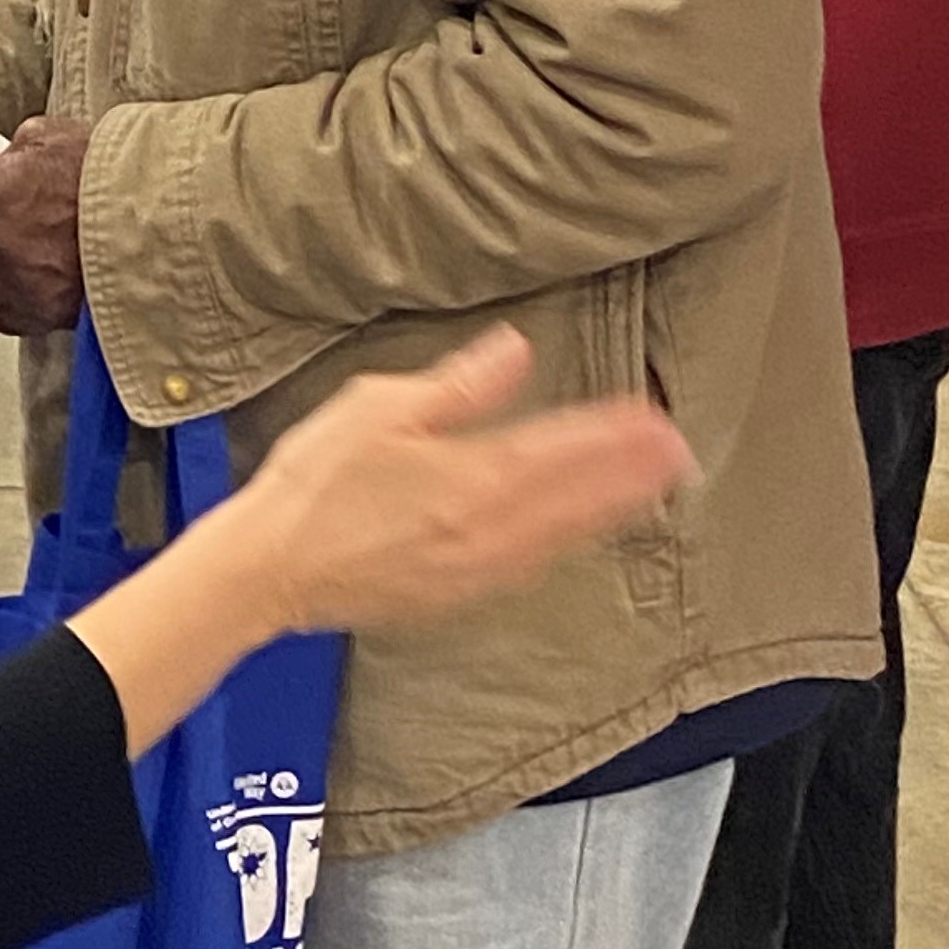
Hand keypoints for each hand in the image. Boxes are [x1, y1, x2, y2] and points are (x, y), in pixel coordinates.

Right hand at [65, 331, 694, 759]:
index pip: (564, 448)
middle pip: (579, 499)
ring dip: (609, 512)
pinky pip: (530, 567)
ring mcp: (476, 570)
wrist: (268, 570)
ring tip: (646, 491)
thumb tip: (515, 352)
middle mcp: (489, 531)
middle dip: (632, 475)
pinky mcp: (453, 596)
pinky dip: (564, 545)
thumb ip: (456, 386)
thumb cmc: (313, 484)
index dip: (615, 433)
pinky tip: (573, 536)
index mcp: (473, 477)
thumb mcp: (377, 409)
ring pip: (562, 537)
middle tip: (680, 456)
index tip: (658, 418)